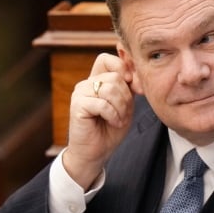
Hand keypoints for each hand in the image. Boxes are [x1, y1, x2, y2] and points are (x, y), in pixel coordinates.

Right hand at [63, 53, 134, 189]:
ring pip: (110, 88)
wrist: (95, 153)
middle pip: (114, 76)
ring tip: (118, 119)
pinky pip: (103, 103)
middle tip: (124, 113)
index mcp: (97, 80)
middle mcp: (86, 83)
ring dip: (121, 107)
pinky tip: (113, 123)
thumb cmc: (110, 130)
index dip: (123, 68)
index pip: (107, 59)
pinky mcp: (77, 105)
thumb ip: (129, 87)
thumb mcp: (125, 105)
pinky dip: (113, 115)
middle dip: (126, 97)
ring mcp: (80, 93)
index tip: (134, 87)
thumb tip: (136, 72)